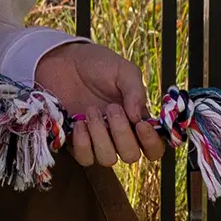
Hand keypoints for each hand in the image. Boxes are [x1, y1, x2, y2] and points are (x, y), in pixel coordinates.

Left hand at [33, 41, 167, 169]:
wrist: (66, 60)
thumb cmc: (99, 65)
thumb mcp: (123, 71)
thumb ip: (135, 92)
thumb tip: (138, 117)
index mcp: (137, 120)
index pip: (154, 147)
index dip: (151, 142)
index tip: (140, 124)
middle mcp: (120, 135)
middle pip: (131, 156)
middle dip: (122, 134)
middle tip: (112, 108)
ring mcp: (98, 141)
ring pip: (108, 160)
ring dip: (100, 137)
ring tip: (91, 111)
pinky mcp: (76, 142)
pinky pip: (85, 158)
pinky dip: (82, 143)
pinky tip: (79, 122)